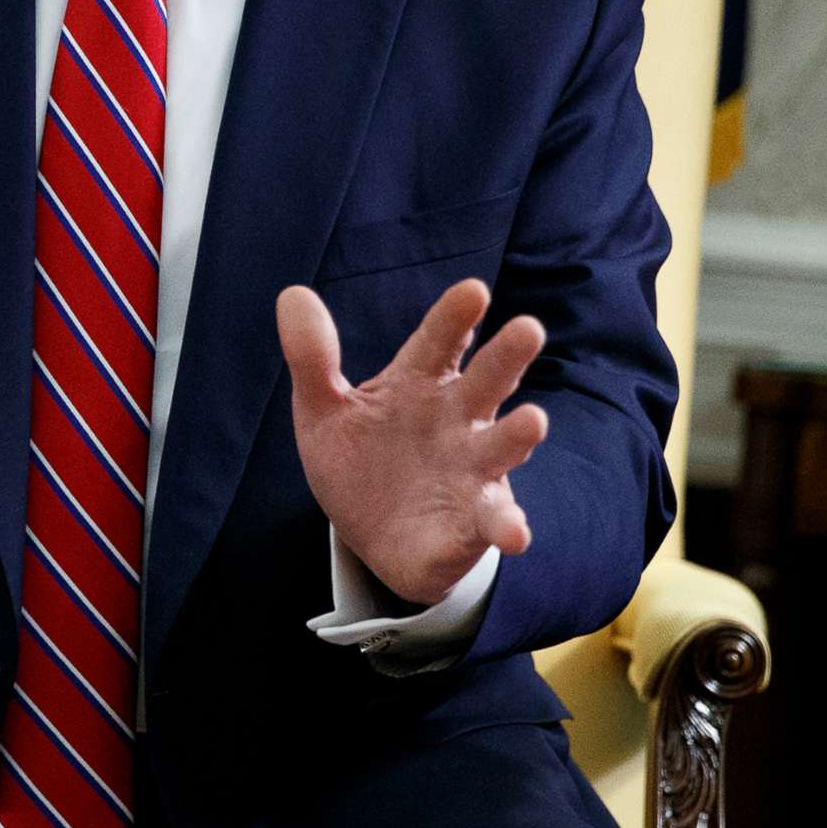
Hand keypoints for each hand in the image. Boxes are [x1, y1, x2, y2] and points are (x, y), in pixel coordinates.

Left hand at [277, 277, 549, 605]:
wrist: (371, 536)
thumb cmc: (357, 460)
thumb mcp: (322, 410)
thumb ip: (311, 357)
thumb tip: (293, 295)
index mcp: (420, 383)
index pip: (438, 341)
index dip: (454, 317)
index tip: (473, 290)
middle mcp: (458, 418)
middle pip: (486, 381)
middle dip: (507, 356)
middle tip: (528, 328)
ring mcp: (472, 469)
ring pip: (501, 446)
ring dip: (518, 434)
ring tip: (533, 421)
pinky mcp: (475, 521)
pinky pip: (495, 520)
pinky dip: (507, 525)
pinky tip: (514, 532)